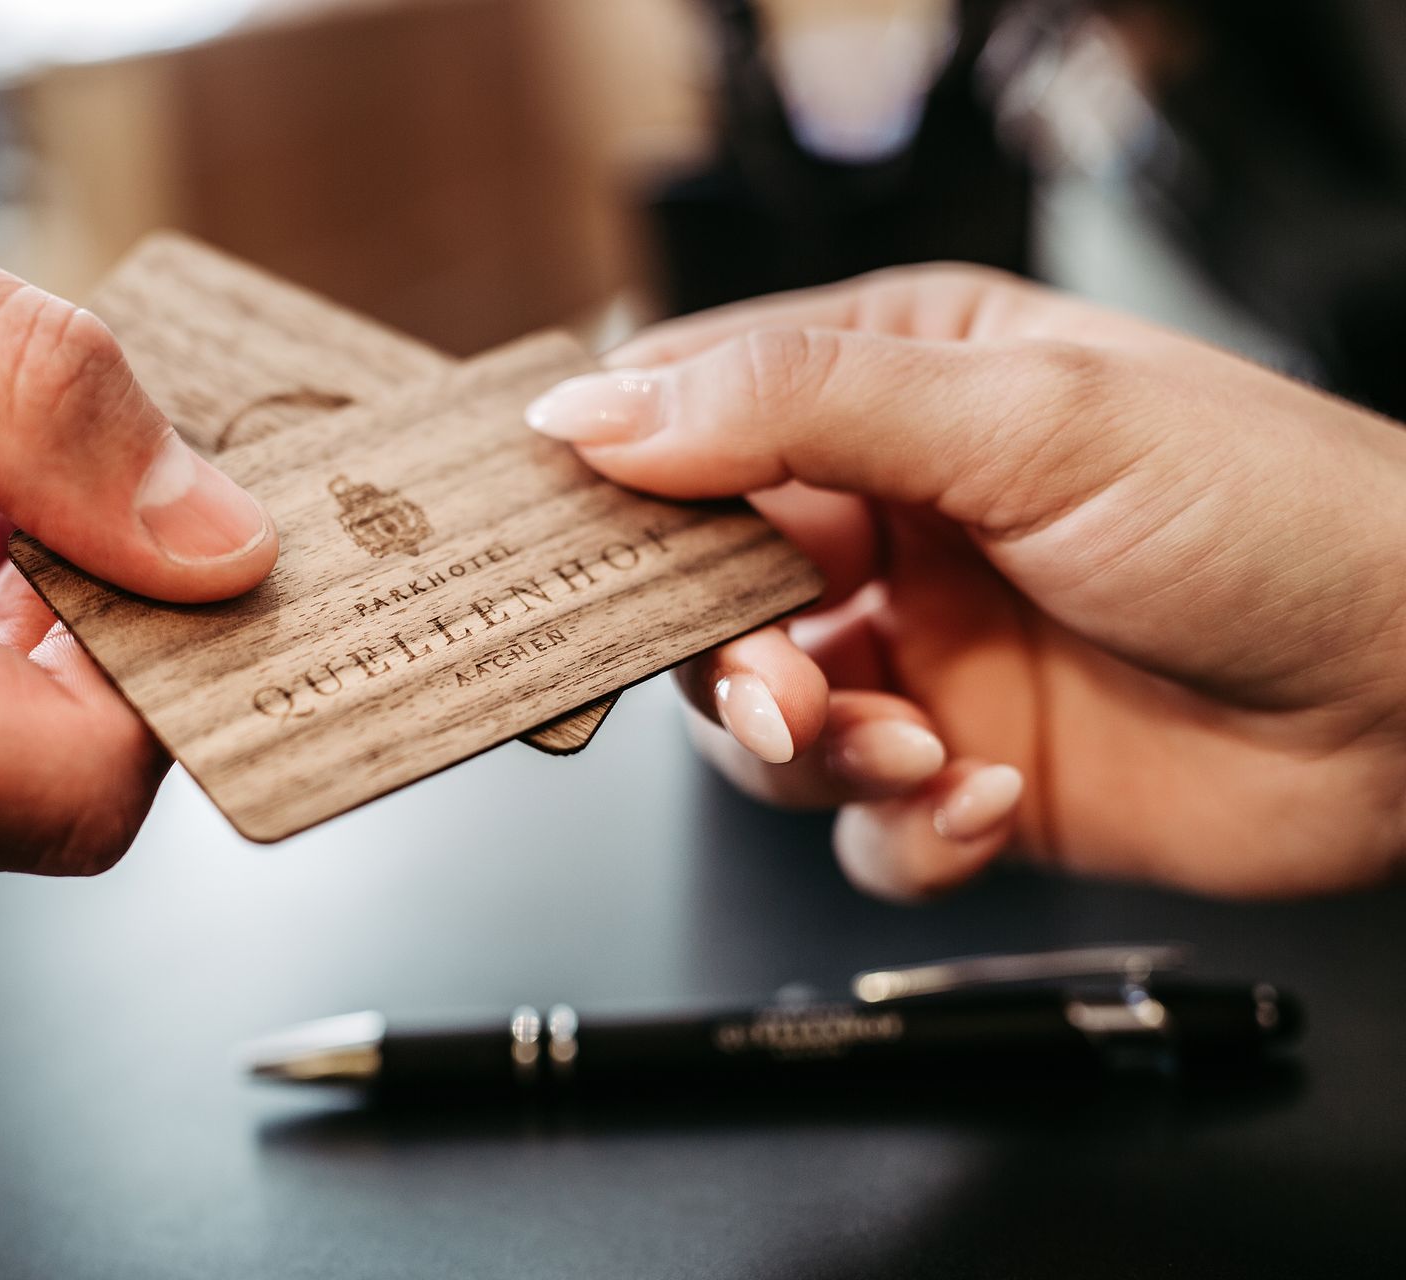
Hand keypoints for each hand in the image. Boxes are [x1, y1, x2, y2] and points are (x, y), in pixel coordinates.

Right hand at [527, 265, 1405, 899]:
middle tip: (767, 685)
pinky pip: (853, 822)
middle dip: (718, 656)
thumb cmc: (1276, 514)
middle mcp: (890, 525)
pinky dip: (898, 826)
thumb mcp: (1024, 420)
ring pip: (758, 725)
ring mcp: (919, 654)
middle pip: (699, 594)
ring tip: (895, 743)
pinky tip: (983, 794)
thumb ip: (793, 409)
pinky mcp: (954, 770)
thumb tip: (600, 412)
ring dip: (808, 749)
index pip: (690, 416)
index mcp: (895, 389)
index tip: (559, 538)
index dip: (614, 479)